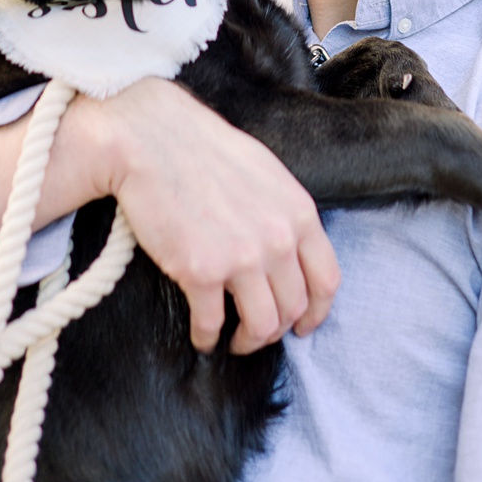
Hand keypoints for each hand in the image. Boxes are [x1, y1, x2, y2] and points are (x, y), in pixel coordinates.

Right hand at [76, 79, 342, 354]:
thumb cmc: (206, 152)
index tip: (303, 325)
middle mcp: (280, 239)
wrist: (153, 140)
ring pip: (262, 326)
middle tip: (257, 332)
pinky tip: (201, 336)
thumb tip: (290, 247)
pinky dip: (207, 338)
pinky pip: (212, 324)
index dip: (317, 311)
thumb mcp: (269, 175)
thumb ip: (285, 214)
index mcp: (301, 213)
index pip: (327, 279)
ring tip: (232, 340)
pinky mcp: (201, 272)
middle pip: (294, 307)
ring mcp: (243, 258)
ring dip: (248, 341)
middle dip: (277, 329)